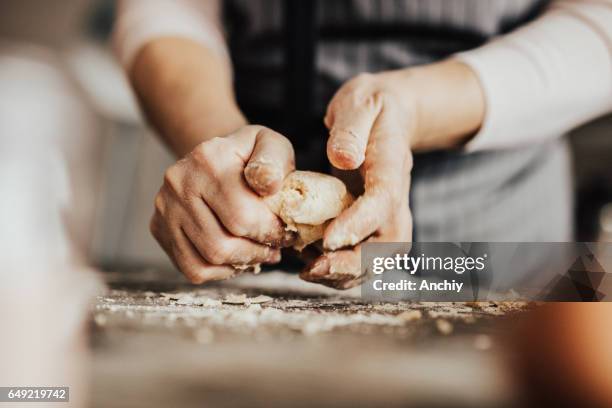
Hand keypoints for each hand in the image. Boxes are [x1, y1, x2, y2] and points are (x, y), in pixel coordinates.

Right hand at [150, 125, 294, 283]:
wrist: (215, 158)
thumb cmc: (249, 157)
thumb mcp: (270, 145)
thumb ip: (274, 162)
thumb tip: (269, 184)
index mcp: (207, 159)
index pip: (242, 216)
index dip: (271, 233)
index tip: (287, 234)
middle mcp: (179, 182)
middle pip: (222, 243)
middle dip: (258, 251)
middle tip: (275, 248)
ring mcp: (165, 208)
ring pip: (208, 259)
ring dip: (242, 263)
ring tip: (259, 252)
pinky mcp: (159, 228)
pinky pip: (192, 268)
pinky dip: (221, 271)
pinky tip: (238, 257)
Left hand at [301, 73, 414, 288]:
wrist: (391, 114)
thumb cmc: (370, 106)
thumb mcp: (359, 102)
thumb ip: (351, 128)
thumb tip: (344, 158)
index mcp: (392, 166)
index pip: (383, 201)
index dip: (358, 224)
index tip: (327, 239)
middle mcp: (396, 196)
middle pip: (388, 243)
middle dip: (353, 263)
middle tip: (312, 268)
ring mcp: (389, 213)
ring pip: (379, 258)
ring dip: (346, 273)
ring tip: (308, 271)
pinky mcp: (376, 223)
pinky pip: (366, 256)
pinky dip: (342, 268)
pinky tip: (312, 262)